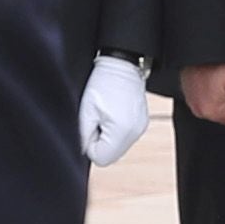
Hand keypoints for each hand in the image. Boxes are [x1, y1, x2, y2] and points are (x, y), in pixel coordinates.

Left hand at [76, 51, 153, 165]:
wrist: (121, 64)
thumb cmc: (103, 82)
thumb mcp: (86, 110)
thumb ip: (83, 135)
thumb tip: (83, 151)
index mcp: (121, 131)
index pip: (101, 159)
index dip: (90, 146)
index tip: (89, 127)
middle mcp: (135, 133)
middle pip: (111, 156)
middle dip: (99, 143)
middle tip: (96, 120)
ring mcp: (140, 128)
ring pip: (118, 148)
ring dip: (108, 138)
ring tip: (105, 116)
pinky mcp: (142, 124)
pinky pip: (125, 138)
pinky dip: (116, 132)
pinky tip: (113, 115)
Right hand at [178, 59, 224, 128]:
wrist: (199, 43)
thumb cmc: (217, 59)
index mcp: (211, 110)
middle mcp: (199, 109)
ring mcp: (192, 99)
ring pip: (217, 103)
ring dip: (222, 92)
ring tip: (222, 76)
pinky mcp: (189, 89)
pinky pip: (207, 94)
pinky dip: (212, 86)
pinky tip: (214, 75)